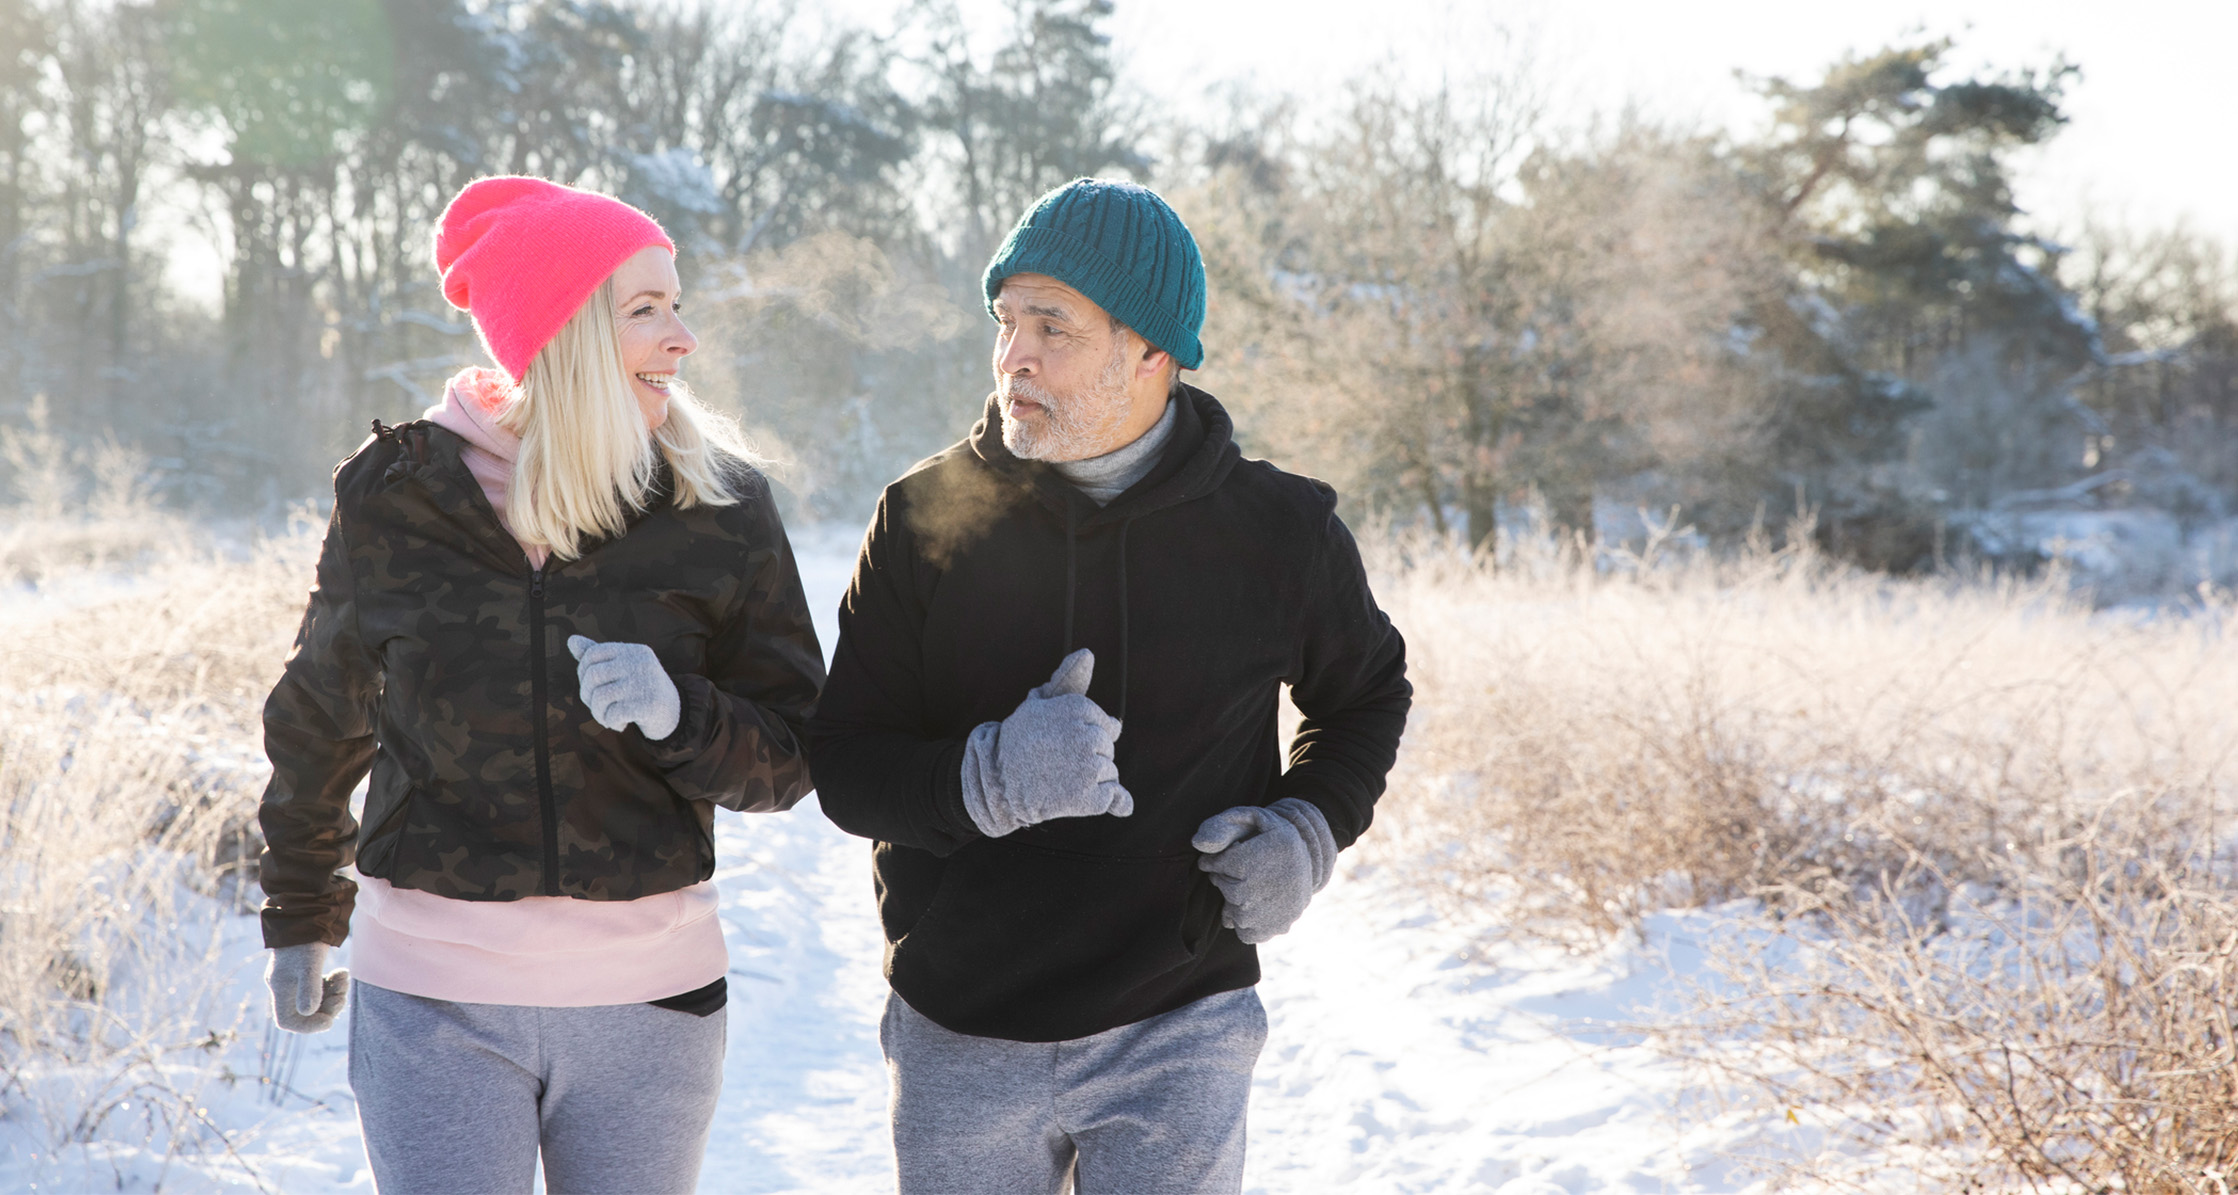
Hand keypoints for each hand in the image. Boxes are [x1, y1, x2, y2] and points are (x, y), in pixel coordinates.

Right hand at [267, 942, 348, 1033]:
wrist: (307, 913)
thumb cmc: (306, 939)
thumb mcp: (309, 963)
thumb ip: (309, 987)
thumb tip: (308, 1012)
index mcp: (280, 988)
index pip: (287, 1021)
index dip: (308, 1026)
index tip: (329, 1019)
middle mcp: (285, 985)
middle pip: (305, 1012)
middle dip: (328, 1007)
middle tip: (342, 993)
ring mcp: (295, 978)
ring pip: (315, 1000)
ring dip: (334, 994)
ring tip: (344, 976)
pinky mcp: (305, 971)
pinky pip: (320, 987)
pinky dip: (333, 984)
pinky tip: (342, 972)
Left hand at [568, 635, 680, 739]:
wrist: (674, 712)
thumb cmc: (641, 688)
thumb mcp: (623, 668)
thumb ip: (598, 656)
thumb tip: (571, 640)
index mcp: (633, 651)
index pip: (593, 654)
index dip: (582, 672)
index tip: (591, 686)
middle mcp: (639, 663)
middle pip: (593, 676)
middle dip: (587, 696)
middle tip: (597, 706)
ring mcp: (645, 683)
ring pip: (600, 697)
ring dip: (598, 713)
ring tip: (606, 718)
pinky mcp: (648, 704)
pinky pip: (613, 714)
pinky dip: (612, 722)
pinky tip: (620, 724)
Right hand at [959, 648, 1132, 836]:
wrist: (996, 783)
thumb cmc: (1020, 740)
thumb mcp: (1040, 704)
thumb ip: (1068, 678)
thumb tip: (1088, 653)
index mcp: (1077, 708)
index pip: (1107, 726)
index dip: (1085, 737)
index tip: (1060, 743)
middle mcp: (1086, 734)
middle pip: (1108, 748)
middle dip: (1088, 756)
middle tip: (1056, 761)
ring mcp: (1088, 767)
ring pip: (1110, 773)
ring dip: (1090, 779)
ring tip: (1059, 777)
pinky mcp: (1089, 798)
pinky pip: (1112, 797)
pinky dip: (1098, 801)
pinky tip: (1072, 797)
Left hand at [1192, 798, 1335, 943]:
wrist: (1312, 866)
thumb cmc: (1278, 842)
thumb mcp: (1261, 820)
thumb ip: (1228, 821)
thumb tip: (1197, 844)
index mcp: (1257, 858)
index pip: (1218, 863)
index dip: (1213, 862)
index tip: (1215, 861)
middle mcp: (1261, 887)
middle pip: (1225, 886)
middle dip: (1225, 878)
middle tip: (1237, 873)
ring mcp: (1267, 912)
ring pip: (1233, 909)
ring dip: (1235, 899)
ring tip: (1250, 887)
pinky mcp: (1274, 929)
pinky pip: (1244, 931)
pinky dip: (1246, 921)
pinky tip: (1257, 905)